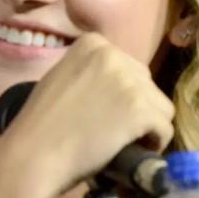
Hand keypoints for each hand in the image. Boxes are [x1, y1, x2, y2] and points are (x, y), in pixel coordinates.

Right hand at [0, 33, 174, 197]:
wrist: (33, 154)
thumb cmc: (41, 125)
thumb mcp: (64, 79)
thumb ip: (92, 73)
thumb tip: (120, 88)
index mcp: (93, 43)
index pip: (130, 69)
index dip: (124, 95)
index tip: (106, 114)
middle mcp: (114, 55)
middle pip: (148, 86)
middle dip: (138, 109)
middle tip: (115, 132)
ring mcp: (129, 81)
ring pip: (161, 107)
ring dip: (147, 128)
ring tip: (123, 143)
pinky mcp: (140, 109)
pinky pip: (165, 129)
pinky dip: (155, 144)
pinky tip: (133, 152)